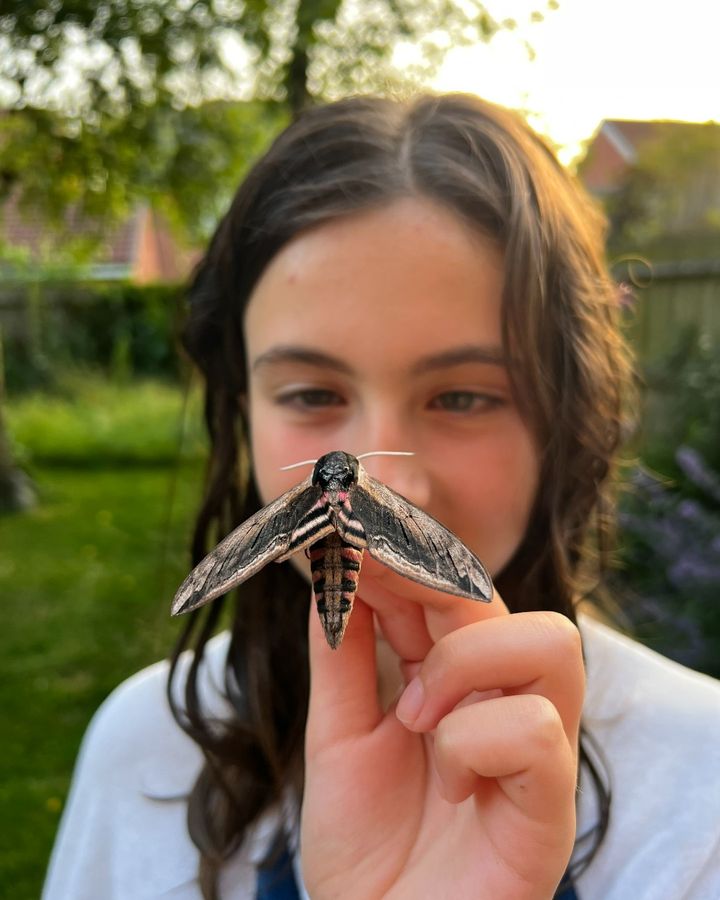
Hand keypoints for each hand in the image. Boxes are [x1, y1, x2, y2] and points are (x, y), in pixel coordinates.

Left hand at [300, 568, 583, 899]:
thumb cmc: (365, 846)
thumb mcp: (338, 734)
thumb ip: (342, 655)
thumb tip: (332, 569)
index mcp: (461, 684)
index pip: (453, 591)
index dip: (403, 554)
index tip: (349, 530)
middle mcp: (507, 704)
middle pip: (501, 600)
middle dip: (427, 578)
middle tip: (364, 574)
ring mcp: (537, 753)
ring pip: (552, 642)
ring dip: (464, 664)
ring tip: (413, 716)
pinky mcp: (551, 810)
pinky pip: (536, 730)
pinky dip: (474, 741)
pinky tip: (449, 780)